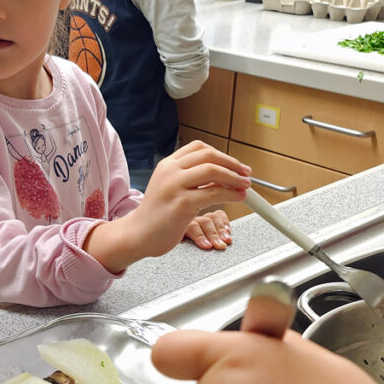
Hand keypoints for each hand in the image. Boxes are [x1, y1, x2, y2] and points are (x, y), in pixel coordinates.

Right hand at [85, 141, 249, 270]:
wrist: (137, 234)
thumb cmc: (155, 215)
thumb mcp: (168, 187)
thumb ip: (188, 178)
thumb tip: (219, 175)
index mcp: (167, 165)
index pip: (199, 148)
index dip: (222, 155)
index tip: (235, 164)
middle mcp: (170, 171)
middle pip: (209, 157)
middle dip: (233, 164)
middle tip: (246, 174)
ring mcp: (175, 186)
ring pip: (213, 172)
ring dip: (234, 178)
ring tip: (244, 186)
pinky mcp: (182, 204)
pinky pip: (213, 194)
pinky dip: (230, 194)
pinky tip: (237, 197)